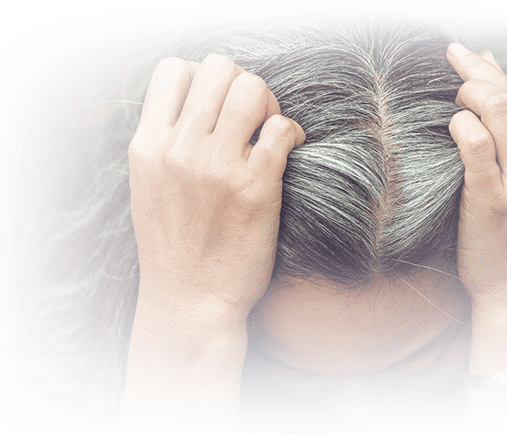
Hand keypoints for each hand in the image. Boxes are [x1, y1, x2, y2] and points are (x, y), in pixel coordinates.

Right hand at [128, 54, 304, 341]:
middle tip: (251, 116)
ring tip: (269, 131)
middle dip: (241, 84)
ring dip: (269, 103)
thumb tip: (198, 106)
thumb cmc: (174, 248)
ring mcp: (218, 166)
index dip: (202, 76)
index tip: (217, 104)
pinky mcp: (257, 186)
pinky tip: (288, 150)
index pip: (174, 70)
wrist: (190, 303)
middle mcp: (180, 149)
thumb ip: (165, 143)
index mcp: (148, 146)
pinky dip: (291, 132)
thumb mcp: (149, 188)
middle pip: (219, 68)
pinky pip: (282, 128)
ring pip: (253, 89)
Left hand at [446, 44, 506, 307]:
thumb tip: (493, 76)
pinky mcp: (498, 199)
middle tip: (452, 70)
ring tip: (453, 101)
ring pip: (498, 108)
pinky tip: (451, 128)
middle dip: (476, 75)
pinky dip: (459, 125)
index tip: (469, 59)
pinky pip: (475, 142)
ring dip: (467, 94)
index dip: (494, 73)